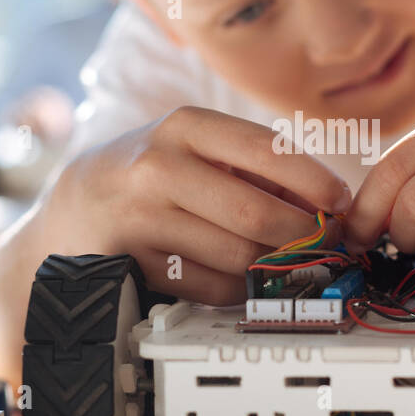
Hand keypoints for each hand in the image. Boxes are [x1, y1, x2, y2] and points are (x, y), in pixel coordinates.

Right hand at [51, 106, 351, 304]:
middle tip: (323, 245)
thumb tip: (329, 203)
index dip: (314, 181)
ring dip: (268, 264)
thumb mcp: (193, 150)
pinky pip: (210, 286)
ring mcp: (142, 216)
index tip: (342, 202)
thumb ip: (254, 169)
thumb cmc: (149, 177)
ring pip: (236, 254)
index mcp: (185, 127)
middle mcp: (158, 166)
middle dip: (301, 235)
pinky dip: (234, 288)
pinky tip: (232, 275)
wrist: (73, 209)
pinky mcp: (134, 261)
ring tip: (275, 258)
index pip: (266, 151)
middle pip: (256, 213)